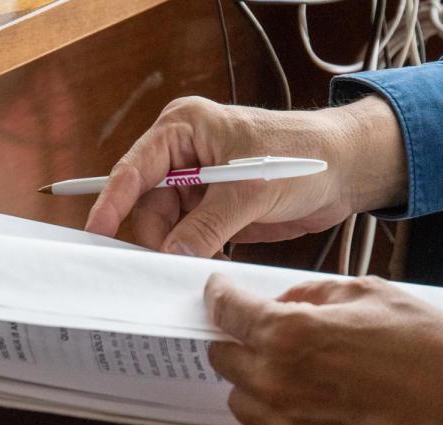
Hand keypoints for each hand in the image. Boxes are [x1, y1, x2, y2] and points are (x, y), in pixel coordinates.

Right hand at [85, 95, 407, 256]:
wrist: (345, 170)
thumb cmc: (301, 156)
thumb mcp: (250, 190)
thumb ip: (207, 226)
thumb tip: (170, 255)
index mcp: (183, 129)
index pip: (135, 168)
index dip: (113, 202)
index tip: (97, 232)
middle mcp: (183, 155)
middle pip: (148, 205)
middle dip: (154, 238)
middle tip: (157, 273)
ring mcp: (198, 185)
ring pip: (167, 228)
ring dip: (175, 252)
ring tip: (181, 276)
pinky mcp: (214, 211)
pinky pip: (190, 239)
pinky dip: (192, 256)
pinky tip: (199, 272)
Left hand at [204, 273, 442, 424]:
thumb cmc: (428, 343)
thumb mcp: (370, 292)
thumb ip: (314, 293)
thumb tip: (286, 302)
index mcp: (289, 333)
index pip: (228, 310)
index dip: (221, 297)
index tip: (222, 295)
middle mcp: (278, 381)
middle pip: (224, 358)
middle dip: (237, 339)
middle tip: (259, 333)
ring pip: (238, 402)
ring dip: (251, 383)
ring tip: (279, 373)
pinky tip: (276, 420)